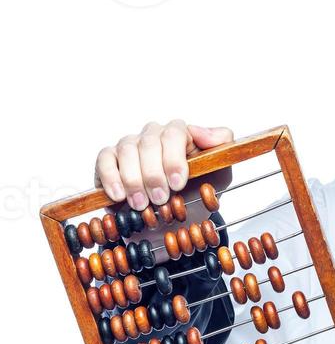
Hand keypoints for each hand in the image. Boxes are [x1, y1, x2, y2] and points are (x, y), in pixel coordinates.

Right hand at [94, 119, 234, 208]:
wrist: (178, 212)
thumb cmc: (198, 188)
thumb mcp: (220, 169)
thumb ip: (220, 144)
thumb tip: (198, 131)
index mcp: (179, 133)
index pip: (174, 133)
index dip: (174, 159)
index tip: (178, 184)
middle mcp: (152, 134)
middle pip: (148, 143)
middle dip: (154, 174)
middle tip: (160, 199)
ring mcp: (130, 145)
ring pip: (126, 150)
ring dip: (133, 179)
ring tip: (141, 203)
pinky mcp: (109, 159)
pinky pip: (104, 159)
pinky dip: (110, 177)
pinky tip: (119, 195)